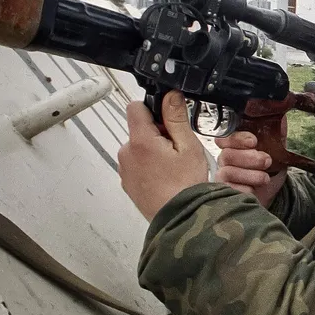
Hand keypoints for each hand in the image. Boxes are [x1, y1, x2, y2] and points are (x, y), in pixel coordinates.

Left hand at [119, 91, 209, 221]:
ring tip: (174, 167)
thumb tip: (170, 96)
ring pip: (139, 147)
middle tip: (178, 149)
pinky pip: (137, 165)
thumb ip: (176, 118)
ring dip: (154, 151)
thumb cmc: (185, 186)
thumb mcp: (188, 146)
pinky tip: (167, 177)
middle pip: (139, 129)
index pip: (135, 107)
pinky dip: (150, 166)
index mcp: (140, 141)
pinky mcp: (127, 183)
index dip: (153, 108)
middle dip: (158, 133)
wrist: (180, 219)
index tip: (168, 120)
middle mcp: (126, 153)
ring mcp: (125, 169)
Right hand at [214, 129, 287, 207]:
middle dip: (249, 158)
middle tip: (267, 161)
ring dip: (250, 174)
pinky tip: (254, 190)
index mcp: (234, 146)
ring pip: (227, 172)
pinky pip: (229, 190)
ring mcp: (222, 178)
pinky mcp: (224, 194)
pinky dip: (245, 190)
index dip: (238, 138)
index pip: (226, 137)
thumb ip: (278, 135)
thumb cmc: (271, 171)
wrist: (272, 195)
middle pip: (227, 154)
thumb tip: (283, 118)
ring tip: (265, 178)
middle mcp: (225, 160)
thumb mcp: (278, 152)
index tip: (254, 141)